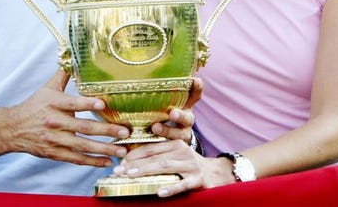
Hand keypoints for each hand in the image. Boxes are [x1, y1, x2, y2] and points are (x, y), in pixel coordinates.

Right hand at [0, 69, 128, 166]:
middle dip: (106, 130)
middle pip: (83, 127)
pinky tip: (107, 162)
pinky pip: (76, 159)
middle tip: (125, 132)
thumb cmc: (34, 105)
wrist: (13, 128)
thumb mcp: (48, 87)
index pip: (72, 103)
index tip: (102, 103)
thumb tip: (72, 53)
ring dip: (104, 149)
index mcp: (54, 103)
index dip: (87, 103)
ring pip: (82, 146)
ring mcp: (55, 139)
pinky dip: (92, 161)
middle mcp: (54, 122)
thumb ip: (64, 74)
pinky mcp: (54, 153)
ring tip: (122, 150)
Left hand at [113, 139, 231, 196]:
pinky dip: (171, 188)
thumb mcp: (176, 156)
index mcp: (174, 144)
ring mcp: (190, 165)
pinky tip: (159, 192)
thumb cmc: (190, 165)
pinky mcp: (198, 179)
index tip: (119, 162)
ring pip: (165, 166)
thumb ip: (159, 156)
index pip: (150, 148)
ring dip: (146, 171)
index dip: (134, 155)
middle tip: (118, 171)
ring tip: (131, 176)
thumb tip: (131, 162)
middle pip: (154, 157)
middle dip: (135, 164)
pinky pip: (183, 184)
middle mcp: (182, 151)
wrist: (218, 173)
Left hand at [151, 77, 202, 142]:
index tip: (195, 81)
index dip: (197, 89)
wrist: (173, 140)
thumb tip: (153, 72)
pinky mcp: (173, 148)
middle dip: (180, 115)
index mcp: (186, 107)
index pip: (195, 96)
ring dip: (167, 131)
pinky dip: (157, 145)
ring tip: (155, 128)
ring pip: (178, 135)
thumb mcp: (169, 102)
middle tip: (172, 113)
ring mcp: (182, 135)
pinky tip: (147, 144)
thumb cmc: (166, 113)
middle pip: (187, 118)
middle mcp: (186, 120)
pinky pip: (167, 148)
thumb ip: (165, 92)